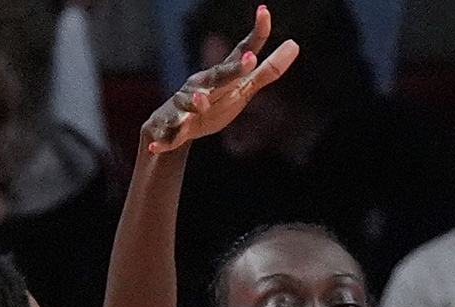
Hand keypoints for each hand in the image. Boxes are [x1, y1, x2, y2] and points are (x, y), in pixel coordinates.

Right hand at [141, 6, 299, 153]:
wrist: (172, 128)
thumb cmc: (213, 104)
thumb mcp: (242, 89)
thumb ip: (267, 71)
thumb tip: (295, 44)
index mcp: (221, 76)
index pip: (241, 53)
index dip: (256, 35)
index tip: (265, 11)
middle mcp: (202, 85)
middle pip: (219, 76)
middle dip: (234, 69)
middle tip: (251, 59)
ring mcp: (184, 106)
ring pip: (189, 103)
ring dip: (195, 102)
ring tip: (201, 101)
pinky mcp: (170, 128)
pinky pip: (167, 134)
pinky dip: (163, 140)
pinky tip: (159, 145)